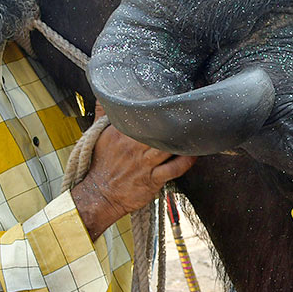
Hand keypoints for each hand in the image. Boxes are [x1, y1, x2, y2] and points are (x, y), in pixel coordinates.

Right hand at [71, 110, 196, 239]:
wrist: (98, 194)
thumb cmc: (101, 165)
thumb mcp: (98, 137)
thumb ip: (105, 115)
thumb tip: (105, 96)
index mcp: (120, 133)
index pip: (143, 115)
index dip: (159, 108)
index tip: (170, 103)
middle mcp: (133, 147)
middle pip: (159, 130)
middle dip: (175, 122)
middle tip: (189, 115)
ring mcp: (144, 163)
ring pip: (169, 146)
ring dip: (183, 140)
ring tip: (194, 132)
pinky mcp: (153, 179)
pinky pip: (175, 168)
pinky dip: (188, 160)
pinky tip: (195, 153)